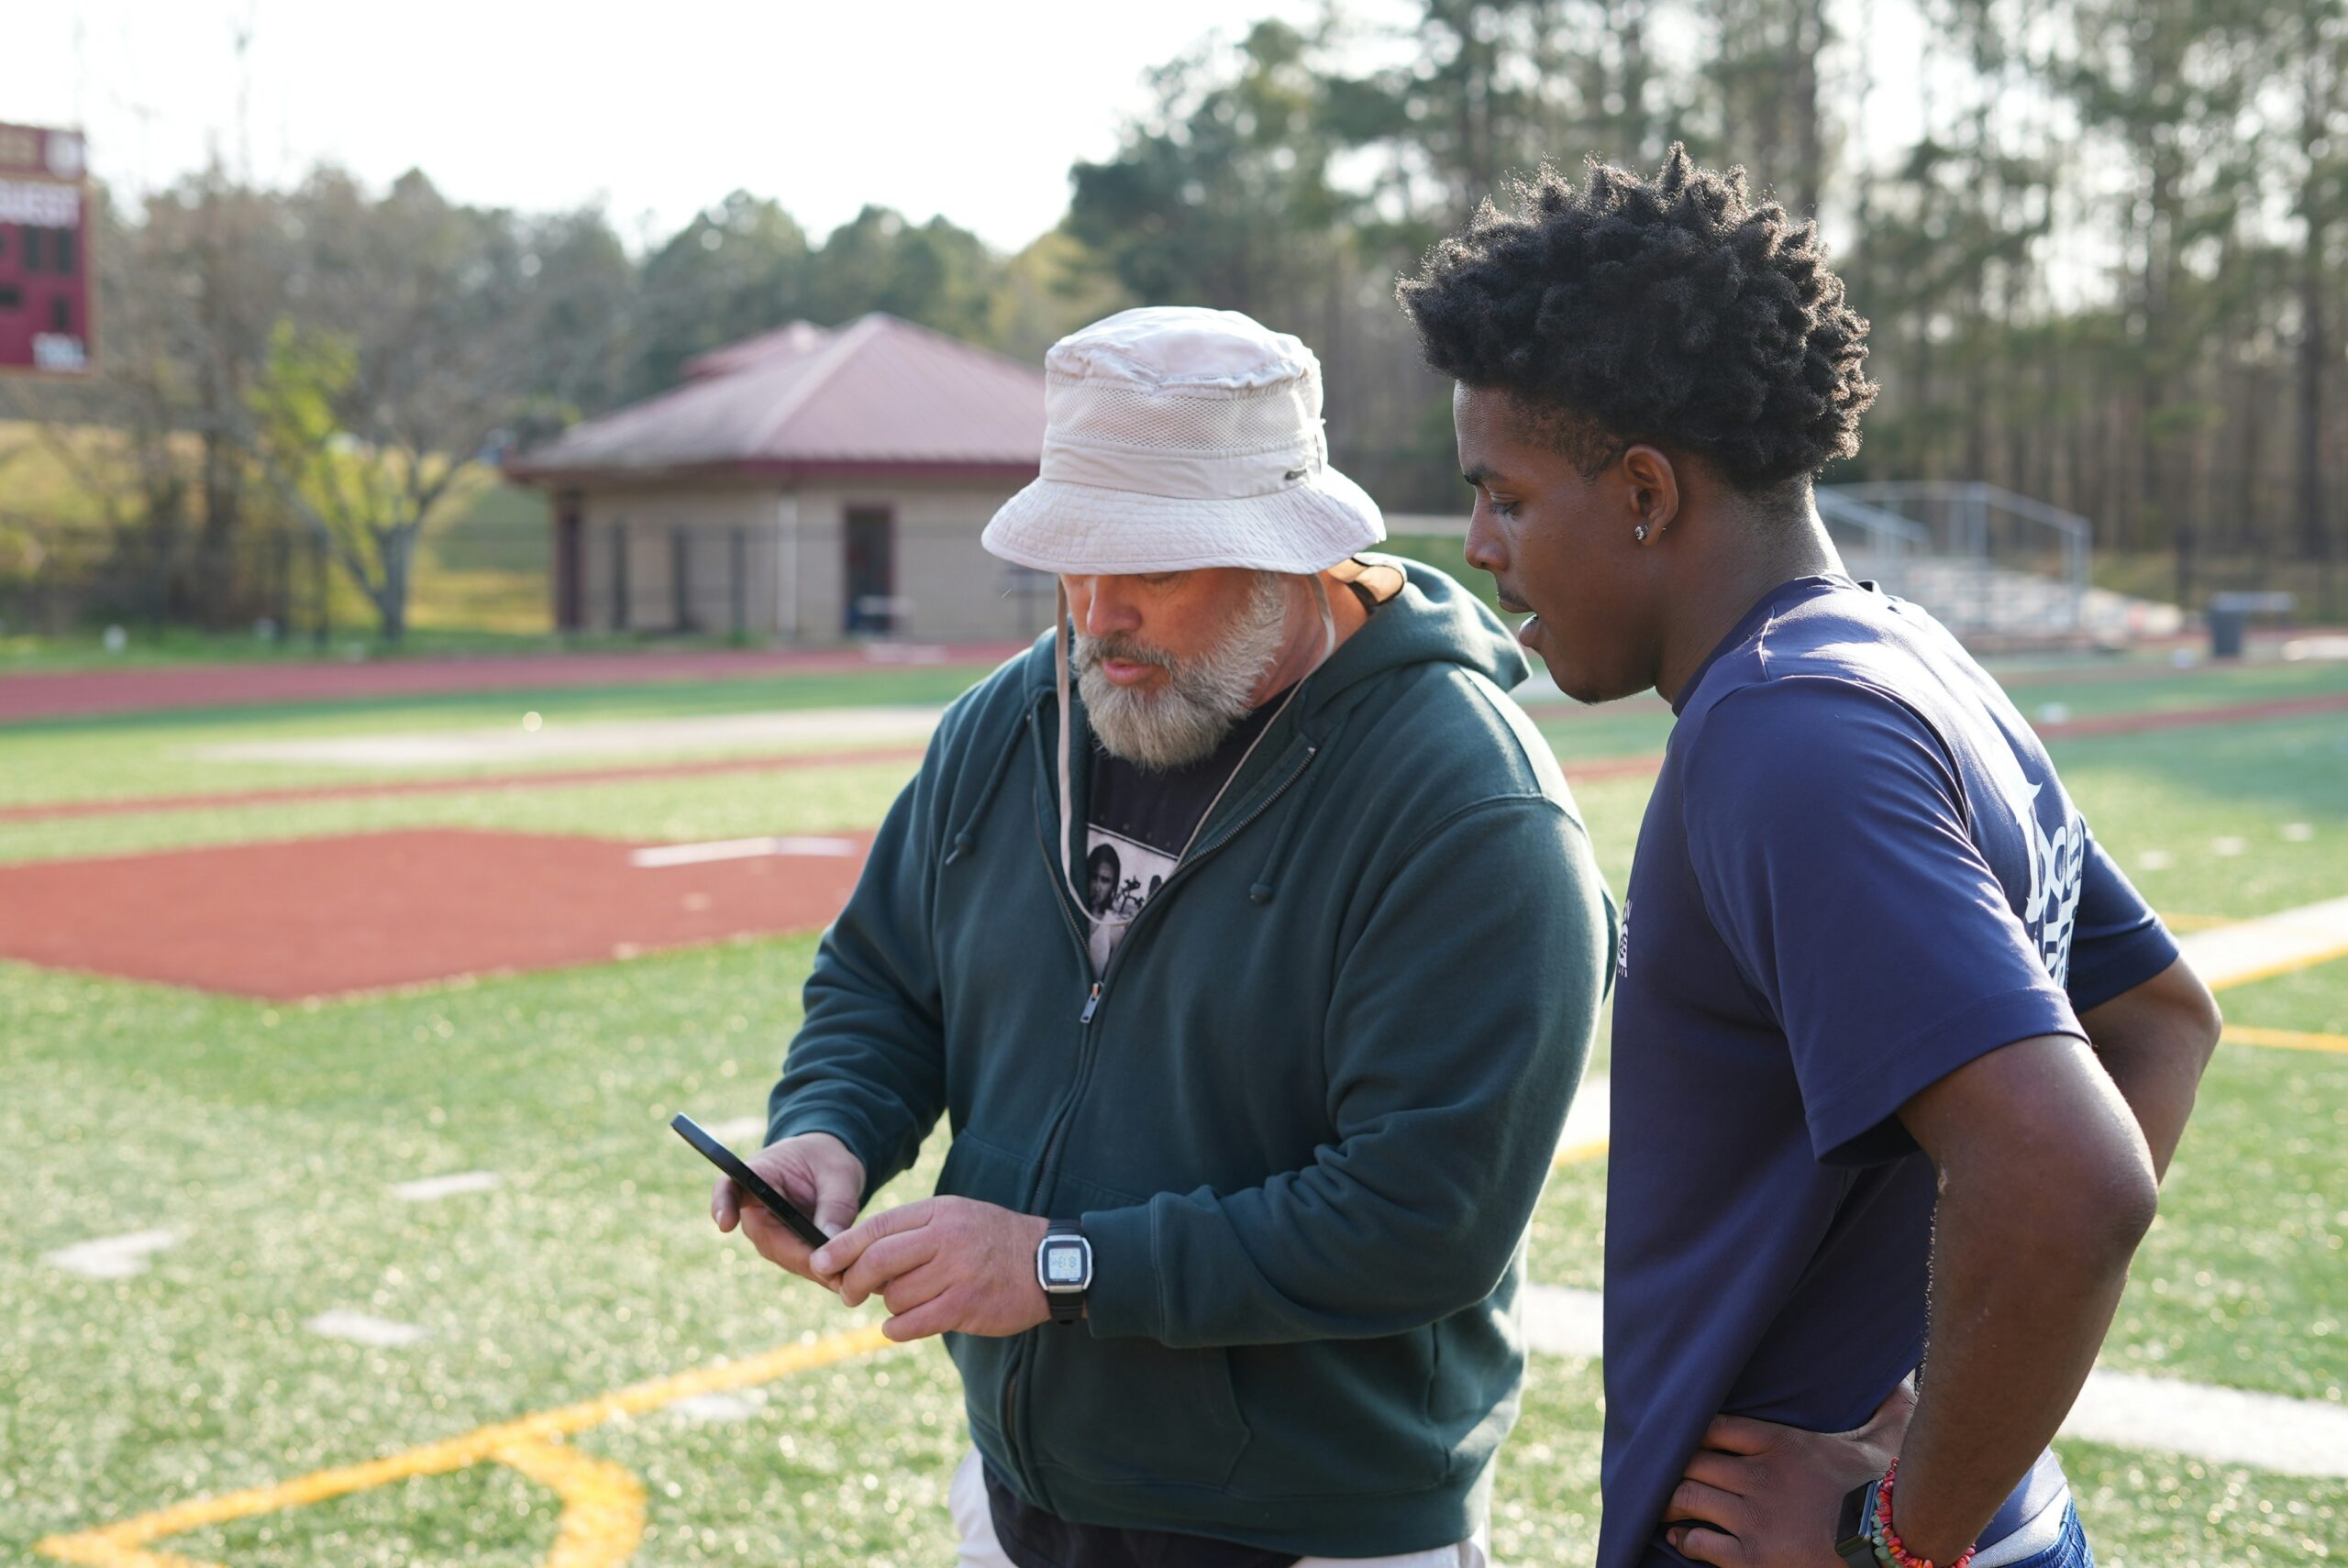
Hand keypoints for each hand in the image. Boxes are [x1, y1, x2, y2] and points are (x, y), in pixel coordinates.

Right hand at [711, 1131, 864, 1288]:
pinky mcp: (784, 1248)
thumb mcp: (838, 1172)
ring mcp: (767, 1232)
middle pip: (765, 1237)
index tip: (726, 1223)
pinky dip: (821, 1271)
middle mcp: (755, 1209)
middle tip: (828, 1269)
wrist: (828, 1167)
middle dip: (797, 1255)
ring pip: (784, 1256)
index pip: (729, 1189)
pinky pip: (799, 1262)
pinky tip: (844, 1278)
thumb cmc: (828, 1160)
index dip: (723, 1205)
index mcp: (758, 1175)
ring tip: (842, 1277)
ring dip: (812, 1268)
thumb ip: (835, 1203)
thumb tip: (831, 1240)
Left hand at [809, 1197, 1051, 1341]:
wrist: (1049, 1263)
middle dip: (852, 1282)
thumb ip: (912, 1232)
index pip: (877, 1227)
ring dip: (888, 1306)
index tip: (819, 1263)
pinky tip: (901, 1325)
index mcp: (938, 1212)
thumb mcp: (955, 1217)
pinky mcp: (965, 1306)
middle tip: (848, 1294)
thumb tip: (859, 1258)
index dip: (841, 1247)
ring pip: (894, 1296)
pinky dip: (897, 1328)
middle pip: (876, 1261)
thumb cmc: (993, 1241)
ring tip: (906, 1302)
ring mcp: (956, 1273)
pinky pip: (912, 1323)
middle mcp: (945, 1238)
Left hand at [1665, 1379, 1914, 1567]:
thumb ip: (1887, 1407)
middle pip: (1692, 1461)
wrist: (1895, 1545)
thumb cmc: (1890, 1492)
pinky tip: (1681, 1538)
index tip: (1684, 1438)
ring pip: (1688, 1498)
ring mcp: (1754, 1518)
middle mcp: (1760, 1477)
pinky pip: (1701, 1543)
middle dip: (1674, 1466)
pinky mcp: (1753, 1558)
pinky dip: (1686, 1540)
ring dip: (1672, 1502)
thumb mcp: (1890, 1440)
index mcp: (1783, 1443)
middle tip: (1665, 1472)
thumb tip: (1901, 1376)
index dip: (1693, 1432)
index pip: (1715, 1426)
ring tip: (1667, 1506)